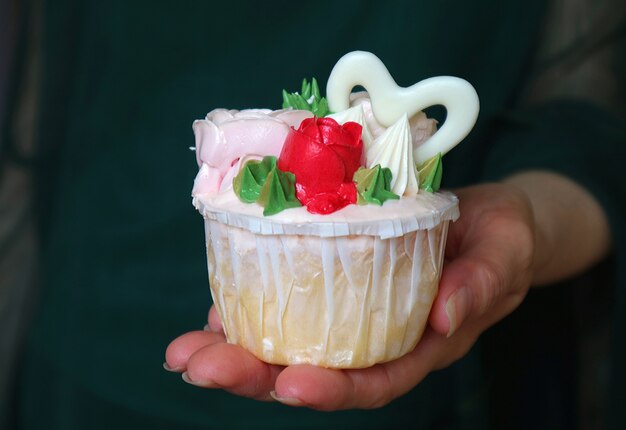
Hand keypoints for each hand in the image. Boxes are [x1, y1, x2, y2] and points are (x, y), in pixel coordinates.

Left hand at [165, 182, 535, 409]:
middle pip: (314, 369)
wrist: (483, 216)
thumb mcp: (505, 253)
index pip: (375, 380)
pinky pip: (287, 300)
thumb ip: (482, 283)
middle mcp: (378, 336)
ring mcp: (351, 312)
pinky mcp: (333, 278)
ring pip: (290, 340)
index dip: (332, 389)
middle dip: (254, 376)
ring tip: (185, 348)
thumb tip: (446, 319)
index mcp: (421, 344)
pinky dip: (248, 306)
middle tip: (198, 368)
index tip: (288, 385)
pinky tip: (213, 308)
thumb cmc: (501, 237)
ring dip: (234, 347)